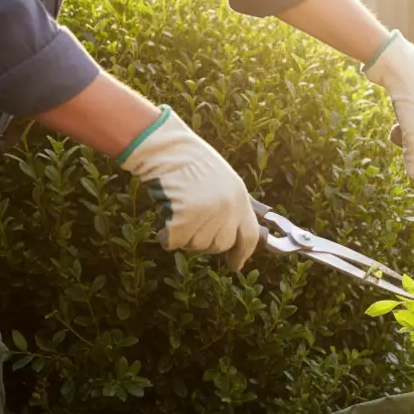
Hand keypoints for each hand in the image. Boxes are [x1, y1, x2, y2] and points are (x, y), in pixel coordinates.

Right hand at [117, 106, 261, 271]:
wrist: (166, 148)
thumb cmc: (190, 162)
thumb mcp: (223, 182)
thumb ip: (231, 208)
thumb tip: (235, 239)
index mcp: (240, 199)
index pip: (249, 237)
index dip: (241, 254)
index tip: (236, 265)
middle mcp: (228, 208)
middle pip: (219, 245)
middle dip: (204, 240)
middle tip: (190, 221)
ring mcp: (208, 214)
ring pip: (196, 245)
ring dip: (184, 235)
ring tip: (178, 209)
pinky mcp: (186, 218)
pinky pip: (175, 242)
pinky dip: (166, 236)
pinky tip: (164, 221)